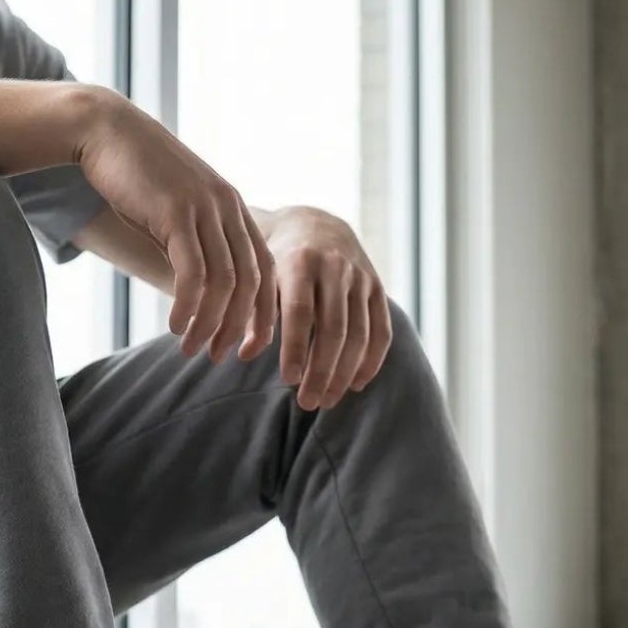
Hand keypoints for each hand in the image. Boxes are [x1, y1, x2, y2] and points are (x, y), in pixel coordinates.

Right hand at [73, 88, 276, 362]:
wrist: (106, 131)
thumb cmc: (137, 177)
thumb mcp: (176, 212)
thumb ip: (193, 245)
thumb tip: (196, 291)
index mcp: (235, 209)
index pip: (266, 271)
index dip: (262, 315)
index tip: (246, 348)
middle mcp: (228, 208)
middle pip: (250, 283)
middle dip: (237, 328)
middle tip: (217, 358)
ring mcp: (205, 208)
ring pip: (224, 282)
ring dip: (209, 324)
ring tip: (192, 350)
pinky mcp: (176, 212)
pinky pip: (193, 272)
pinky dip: (188, 306)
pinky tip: (176, 327)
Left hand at [262, 207, 391, 409]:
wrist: (316, 225)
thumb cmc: (278, 262)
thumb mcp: (261, 280)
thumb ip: (254, 315)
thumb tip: (246, 353)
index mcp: (299, 262)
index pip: (300, 311)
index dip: (295, 348)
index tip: (289, 380)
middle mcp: (334, 267)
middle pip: (333, 328)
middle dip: (321, 371)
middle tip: (308, 402)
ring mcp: (360, 277)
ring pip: (359, 333)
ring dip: (344, 372)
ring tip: (327, 400)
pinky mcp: (377, 287)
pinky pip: (382, 330)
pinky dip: (371, 361)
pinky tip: (354, 384)